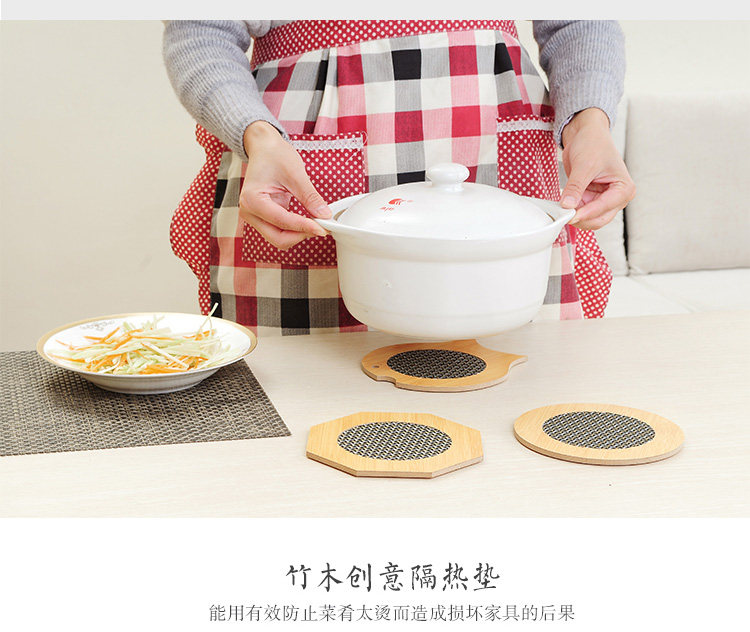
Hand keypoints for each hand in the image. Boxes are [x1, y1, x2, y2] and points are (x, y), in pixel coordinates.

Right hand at [239, 121, 329, 248]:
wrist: (264, 148)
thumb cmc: (274, 155)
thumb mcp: (296, 173)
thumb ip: (310, 197)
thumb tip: (324, 215)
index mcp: (252, 199)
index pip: (282, 221)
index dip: (305, 227)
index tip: (323, 227)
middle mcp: (249, 212)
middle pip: (278, 238)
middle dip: (301, 235)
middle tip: (321, 227)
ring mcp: (254, 217)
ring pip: (279, 239)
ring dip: (298, 235)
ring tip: (315, 223)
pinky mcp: (263, 218)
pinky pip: (280, 232)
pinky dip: (295, 230)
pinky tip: (307, 222)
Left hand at [560, 108, 635, 230]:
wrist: (585, 134)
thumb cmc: (593, 144)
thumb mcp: (584, 165)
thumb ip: (575, 187)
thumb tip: (567, 205)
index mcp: (624, 188)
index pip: (605, 208)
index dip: (586, 213)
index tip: (570, 215)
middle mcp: (617, 198)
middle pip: (599, 220)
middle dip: (581, 218)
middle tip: (563, 214)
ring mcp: (604, 200)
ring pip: (590, 219)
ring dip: (575, 216)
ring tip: (561, 207)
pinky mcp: (591, 200)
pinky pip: (581, 212)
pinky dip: (572, 212)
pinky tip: (563, 205)